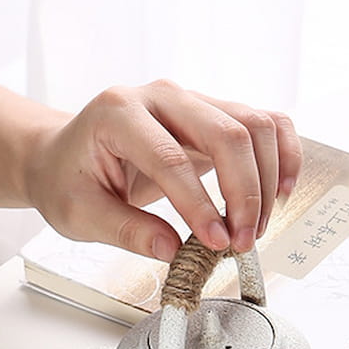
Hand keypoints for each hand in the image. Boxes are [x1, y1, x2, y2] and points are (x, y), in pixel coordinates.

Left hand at [24, 80, 301, 261]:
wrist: (65, 154)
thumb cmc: (68, 180)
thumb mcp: (80, 214)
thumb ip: (126, 232)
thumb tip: (172, 252)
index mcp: (118, 113)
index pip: (170, 157)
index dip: (198, 204)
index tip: (215, 243)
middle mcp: (161, 96)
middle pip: (225, 132)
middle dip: (243, 193)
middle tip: (241, 242)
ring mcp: (192, 101)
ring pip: (253, 125)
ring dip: (265, 182)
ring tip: (253, 229)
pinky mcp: (214, 115)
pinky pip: (265, 124)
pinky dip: (282, 156)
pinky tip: (280, 194)